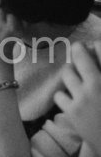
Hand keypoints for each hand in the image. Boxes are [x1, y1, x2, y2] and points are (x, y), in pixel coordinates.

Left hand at [54, 41, 100, 156]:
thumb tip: (93, 56)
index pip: (100, 48)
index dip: (95, 45)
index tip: (93, 45)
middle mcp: (97, 85)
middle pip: (80, 55)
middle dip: (78, 49)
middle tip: (78, 48)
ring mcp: (83, 97)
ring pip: (67, 73)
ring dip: (70, 72)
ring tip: (74, 74)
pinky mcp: (72, 111)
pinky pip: (59, 95)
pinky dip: (64, 95)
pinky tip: (71, 97)